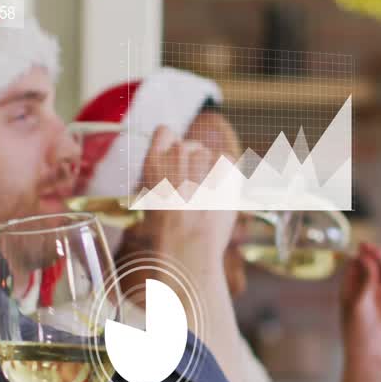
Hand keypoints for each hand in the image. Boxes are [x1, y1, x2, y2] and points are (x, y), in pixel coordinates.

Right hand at [139, 125, 236, 263]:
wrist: (189, 249)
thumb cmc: (168, 233)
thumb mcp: (151, 199)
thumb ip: (163, 175)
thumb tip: (177, 169)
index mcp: (153, 161)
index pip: (164, 132)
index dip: (171, 146)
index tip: (177, 162)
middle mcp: (177, 154)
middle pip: (189, 145)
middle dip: (193, 163)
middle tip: (193, 191)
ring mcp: (202, 158)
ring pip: (210, 154)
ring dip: (211, 171)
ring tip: (207, 197)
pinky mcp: (226, 166)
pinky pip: (228, 160)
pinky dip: (227, 175)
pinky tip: (220, 194)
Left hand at [340, 243, 380, 375]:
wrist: (371, 356)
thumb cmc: (357, 331)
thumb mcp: (359, 303)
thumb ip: (365, 280)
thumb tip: (366, 257)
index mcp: (351, 289)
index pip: (356, 265)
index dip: (362, 254)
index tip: (367, 245)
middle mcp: (366, 291)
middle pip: (374, 267)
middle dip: (378, 257)